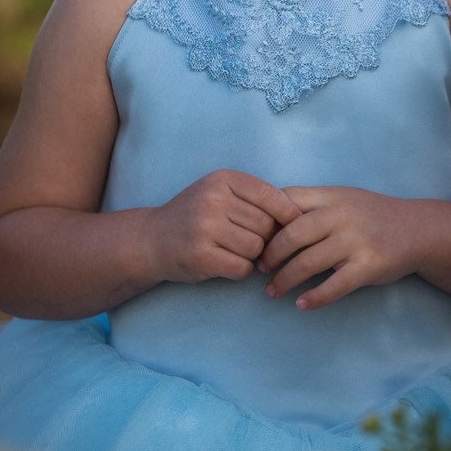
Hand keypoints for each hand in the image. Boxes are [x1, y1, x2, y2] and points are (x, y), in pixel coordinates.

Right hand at [152, 170, 301, 283]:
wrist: (151, 240)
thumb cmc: (195, 216)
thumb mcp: (220, 193)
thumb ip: (253, 199)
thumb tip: (299, 217)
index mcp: (223, 179)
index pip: (272, 196)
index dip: (287, 214)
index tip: (292, 226)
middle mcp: (214, 199)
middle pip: (267, 225)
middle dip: (266, 239)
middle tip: (250, 243)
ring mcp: (205, 227)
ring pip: (257, 248)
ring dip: (253, 257)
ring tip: (234, 251)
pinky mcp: (200, 255)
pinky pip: (242, 268)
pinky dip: (240, 271)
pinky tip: (225, 263)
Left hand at [257, 188, 415, 308]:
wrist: (417, 230)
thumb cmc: (370, 216)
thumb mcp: (342, 199)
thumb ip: (311, 206)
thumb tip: (266, 220)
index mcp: (330, 197)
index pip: (287, 201)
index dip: (266, 220)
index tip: (253, 237)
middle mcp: (341, 216)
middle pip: (292, 235)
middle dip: (271, 255)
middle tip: (259, 269)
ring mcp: (356, 241)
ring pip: (309, 262)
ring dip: (285, 280)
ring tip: (272, 291)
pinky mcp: (368, 266)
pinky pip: (335, 285)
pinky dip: (315, 297)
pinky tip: (302, 304)